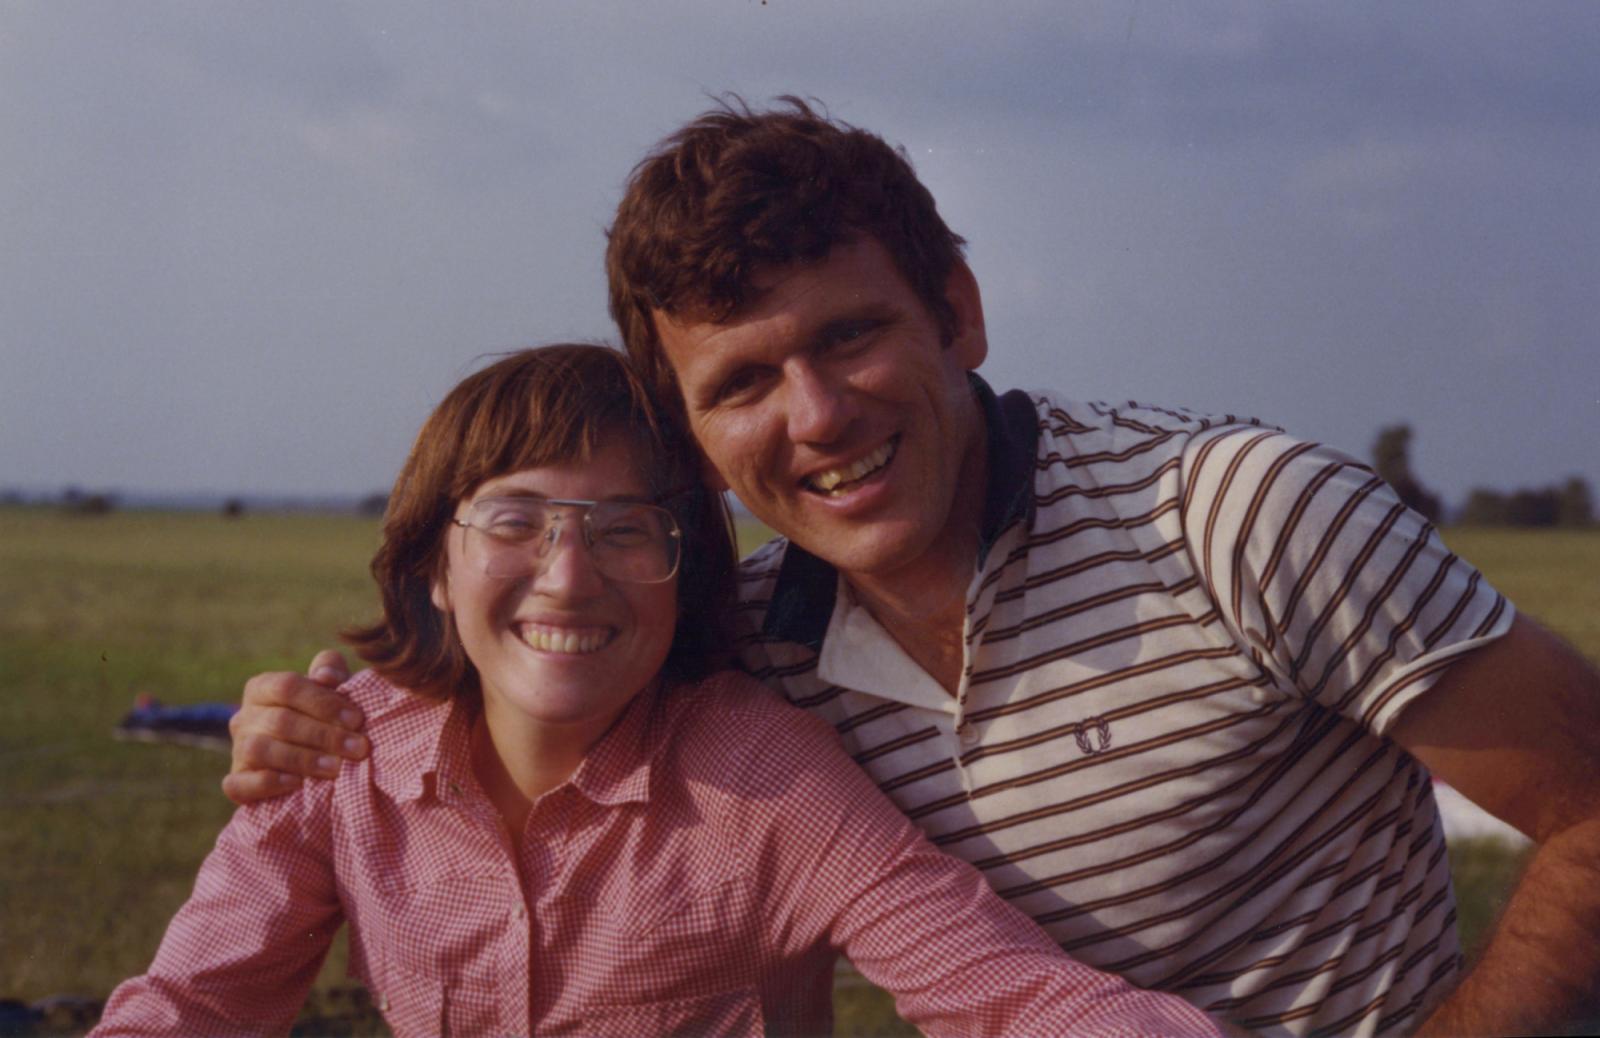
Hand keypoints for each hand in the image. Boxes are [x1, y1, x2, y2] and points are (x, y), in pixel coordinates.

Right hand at [221, 650, 367, 804]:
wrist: (310, 755)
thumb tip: (326, 676)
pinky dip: (268, 783)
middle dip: (323, 735)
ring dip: (301, 759)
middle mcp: (244, 717)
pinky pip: (239, 784)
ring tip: (335, 767)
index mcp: (263, 687)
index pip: (287, 687)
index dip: (323, 702)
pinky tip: (297, 783)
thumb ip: (331, 670)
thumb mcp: (331, 686)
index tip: (357, 719)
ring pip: (259, 750)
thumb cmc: (322, 713)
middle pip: (279, 721)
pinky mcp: (237, 781)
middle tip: (357, 749)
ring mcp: (237, 750)